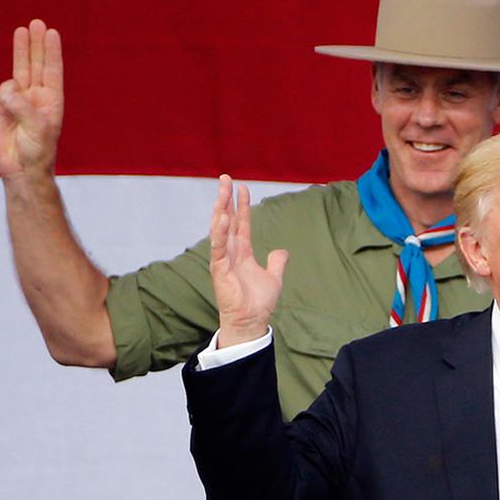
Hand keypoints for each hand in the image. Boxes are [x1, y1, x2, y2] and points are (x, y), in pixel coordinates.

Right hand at [0, 19, 63, 179]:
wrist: (21, 168)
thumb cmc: (36, 150)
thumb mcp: (35, 128)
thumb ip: (22, 106)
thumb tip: (8, 87)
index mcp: (52, 101)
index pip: (52, 71)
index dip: (52, 52)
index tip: (52, 33)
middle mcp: (38, 97)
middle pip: (37, 64)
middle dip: (37, 44)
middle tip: (37, 23)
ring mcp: (21, 100)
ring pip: (21, 69)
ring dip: (22, 50)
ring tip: (22, 30)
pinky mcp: (5, 106)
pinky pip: (4, 89)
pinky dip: (4, 91)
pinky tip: (7, 102)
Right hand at [209, 176, 288, 346]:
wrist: (251, 321)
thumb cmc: (258, 303)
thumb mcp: (273, 277)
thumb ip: (277, 262)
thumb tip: (281, 251)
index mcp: (242, 252)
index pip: (241, 223)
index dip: (242, 205)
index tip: (242, 187)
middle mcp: (231, 252)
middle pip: (227, 220)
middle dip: (226, 199)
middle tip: (225, 178)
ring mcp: (223, 259)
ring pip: (220, 229)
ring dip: (221, 209)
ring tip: (222, 191)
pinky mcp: (219, 269)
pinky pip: (218, 248)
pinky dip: (219, 233)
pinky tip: (222, 217)